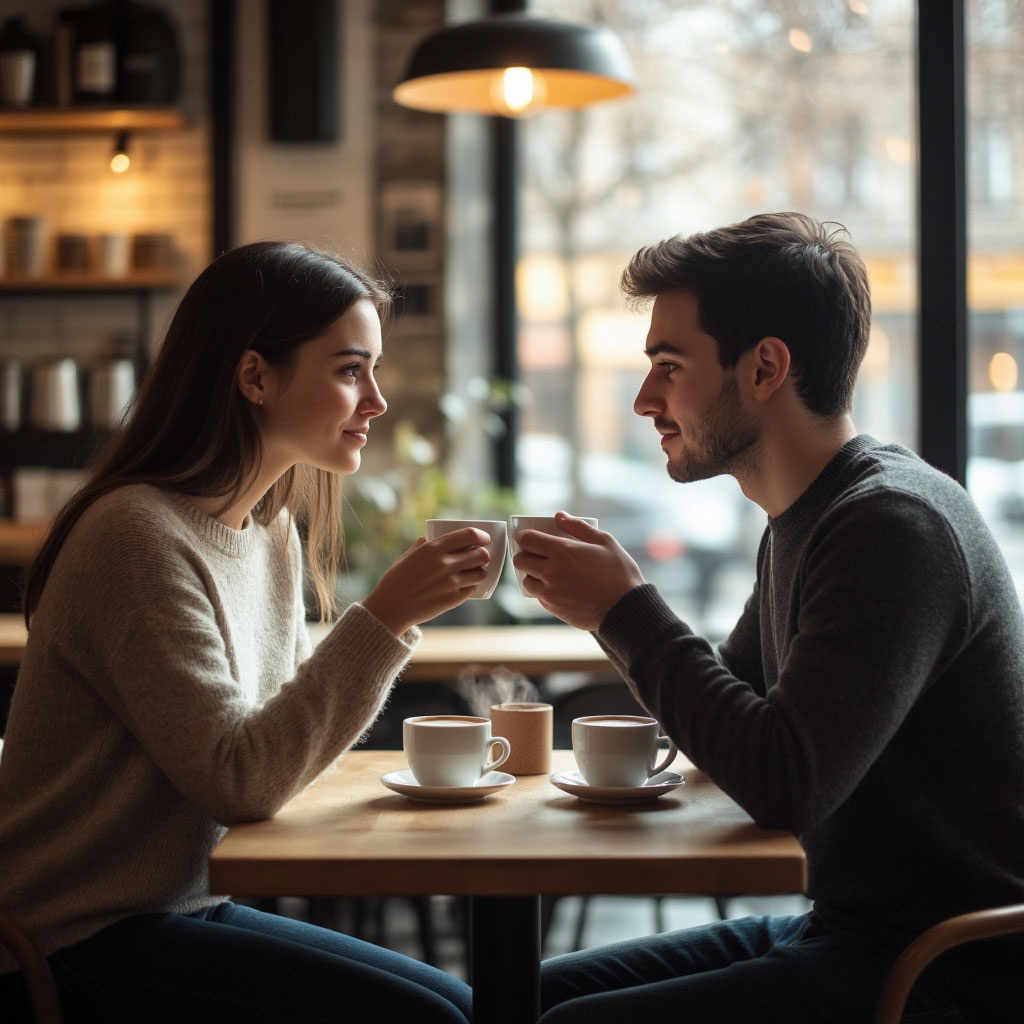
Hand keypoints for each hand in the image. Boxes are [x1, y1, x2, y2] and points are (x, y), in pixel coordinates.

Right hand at [363, 527, 490, 635]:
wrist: (391, 608)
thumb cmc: (396, 581)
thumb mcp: (406, 557)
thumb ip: (421, 546)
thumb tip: (429, 537)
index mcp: (433, 548)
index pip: (469, 535)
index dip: (482, 536)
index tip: (484, 539)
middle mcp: (445, 563)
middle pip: (481, 554)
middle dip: (485, 555)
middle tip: (481, 557)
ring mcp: (451, 582)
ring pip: (480, 573)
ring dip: (480, 571)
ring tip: (475, 572)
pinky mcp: (453, 599)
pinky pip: (472, 589)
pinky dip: (471, 586)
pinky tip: (465, 586)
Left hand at [511, 512, 645, 629]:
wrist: (625, 608)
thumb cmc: (618, 573)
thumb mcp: (604, 542)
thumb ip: (578, 527)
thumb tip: (559, 516)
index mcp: (562, 551)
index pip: (527, 539)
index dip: (527, 537)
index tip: (532, 539)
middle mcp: (551, 571)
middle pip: (520, 560)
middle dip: (526, 555)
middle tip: (538, 555)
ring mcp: (550, 592)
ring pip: (526, 580)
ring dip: (533, 575)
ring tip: (548, 573)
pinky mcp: (553, 608)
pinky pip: (538, 596)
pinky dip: (544, 590)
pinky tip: (559, 588)